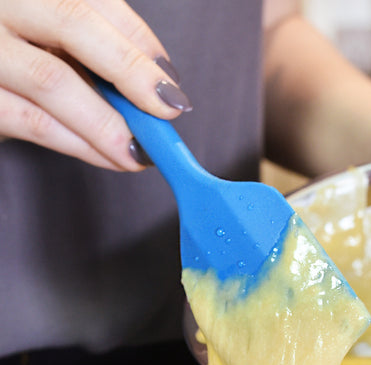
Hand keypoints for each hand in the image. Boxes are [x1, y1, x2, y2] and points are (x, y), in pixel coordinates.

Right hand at [0, 0, 191, 169]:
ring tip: (141, 151)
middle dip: (130, 71)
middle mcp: (4, 4)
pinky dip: (81, 144)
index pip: (92, 0)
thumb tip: (161, 90)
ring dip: (108, 123)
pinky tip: (110, 158)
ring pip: (52, 80)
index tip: (171, 81)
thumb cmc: (22, 64)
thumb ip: (99, 54)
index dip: (139, 40)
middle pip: (72, 23)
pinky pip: (33, 122)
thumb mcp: (56, 45)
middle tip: (168, 108)